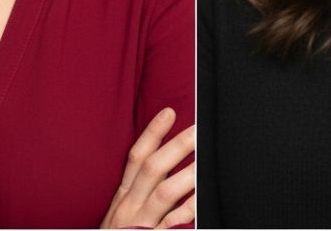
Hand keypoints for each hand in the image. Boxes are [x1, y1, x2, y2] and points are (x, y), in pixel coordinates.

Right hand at [101, 108, 194, 228]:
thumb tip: (167, 159)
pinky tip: (203, 199)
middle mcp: (130, 208)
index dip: (152, 134)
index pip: (136, 158)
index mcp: (123, 197)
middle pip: (152, 170)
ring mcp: (141, 225)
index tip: (170, 112)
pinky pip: (173, 224)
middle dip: (176, 147)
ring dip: (187, 174)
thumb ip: (141, 188)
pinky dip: (187, 212)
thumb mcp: (123, 211)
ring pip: (164, 194)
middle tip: (199, 129)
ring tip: (207, 159)